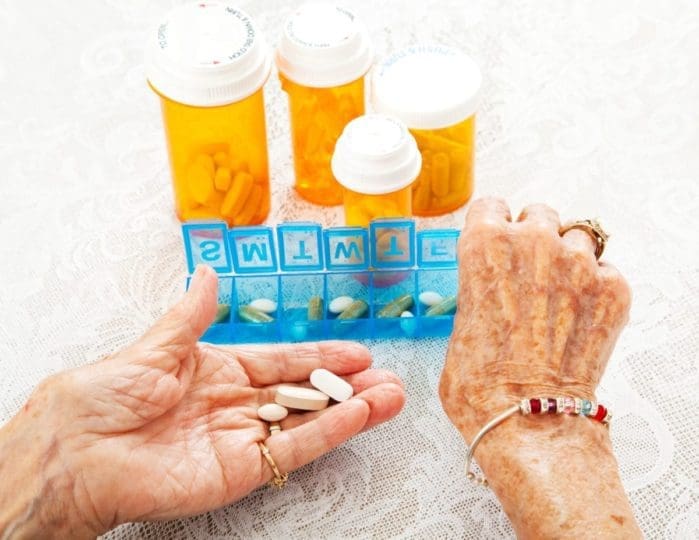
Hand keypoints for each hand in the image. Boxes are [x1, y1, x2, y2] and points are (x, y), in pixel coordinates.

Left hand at [0, 266, 404, 537]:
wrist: (77, 450)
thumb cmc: (105, 396)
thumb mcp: (156, 345)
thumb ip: (193, 314)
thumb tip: (208, 273)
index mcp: (218, 371)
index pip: (282, 362)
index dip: (320, 359)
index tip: (356, 354)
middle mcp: (235, 405)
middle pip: (304, 393)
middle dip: (347, 386)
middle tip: (387, 380)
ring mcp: (241, 438)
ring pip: (307, 421)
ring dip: (351, 411)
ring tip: (390, 398)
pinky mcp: (240, 470)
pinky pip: (292, 449)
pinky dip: (327, 433)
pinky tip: (357, 417)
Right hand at [440, 197, 630, 436]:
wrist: (527, 420)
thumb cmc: (482, 384)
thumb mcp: (457, 325)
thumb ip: (475, 293)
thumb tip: (487, 294)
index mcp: (485, 245)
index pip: (491, 205)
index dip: (493, 224)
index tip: (498, 236)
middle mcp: (532, 243)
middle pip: (538, 213)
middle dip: (533, 237)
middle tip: (530, 269)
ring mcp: (578, 263)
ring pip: (577, 236)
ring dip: (569, 257)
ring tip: (561, 293)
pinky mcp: (612, 289)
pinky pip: (607, 270)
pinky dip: (597, 287)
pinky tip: (581, 316)